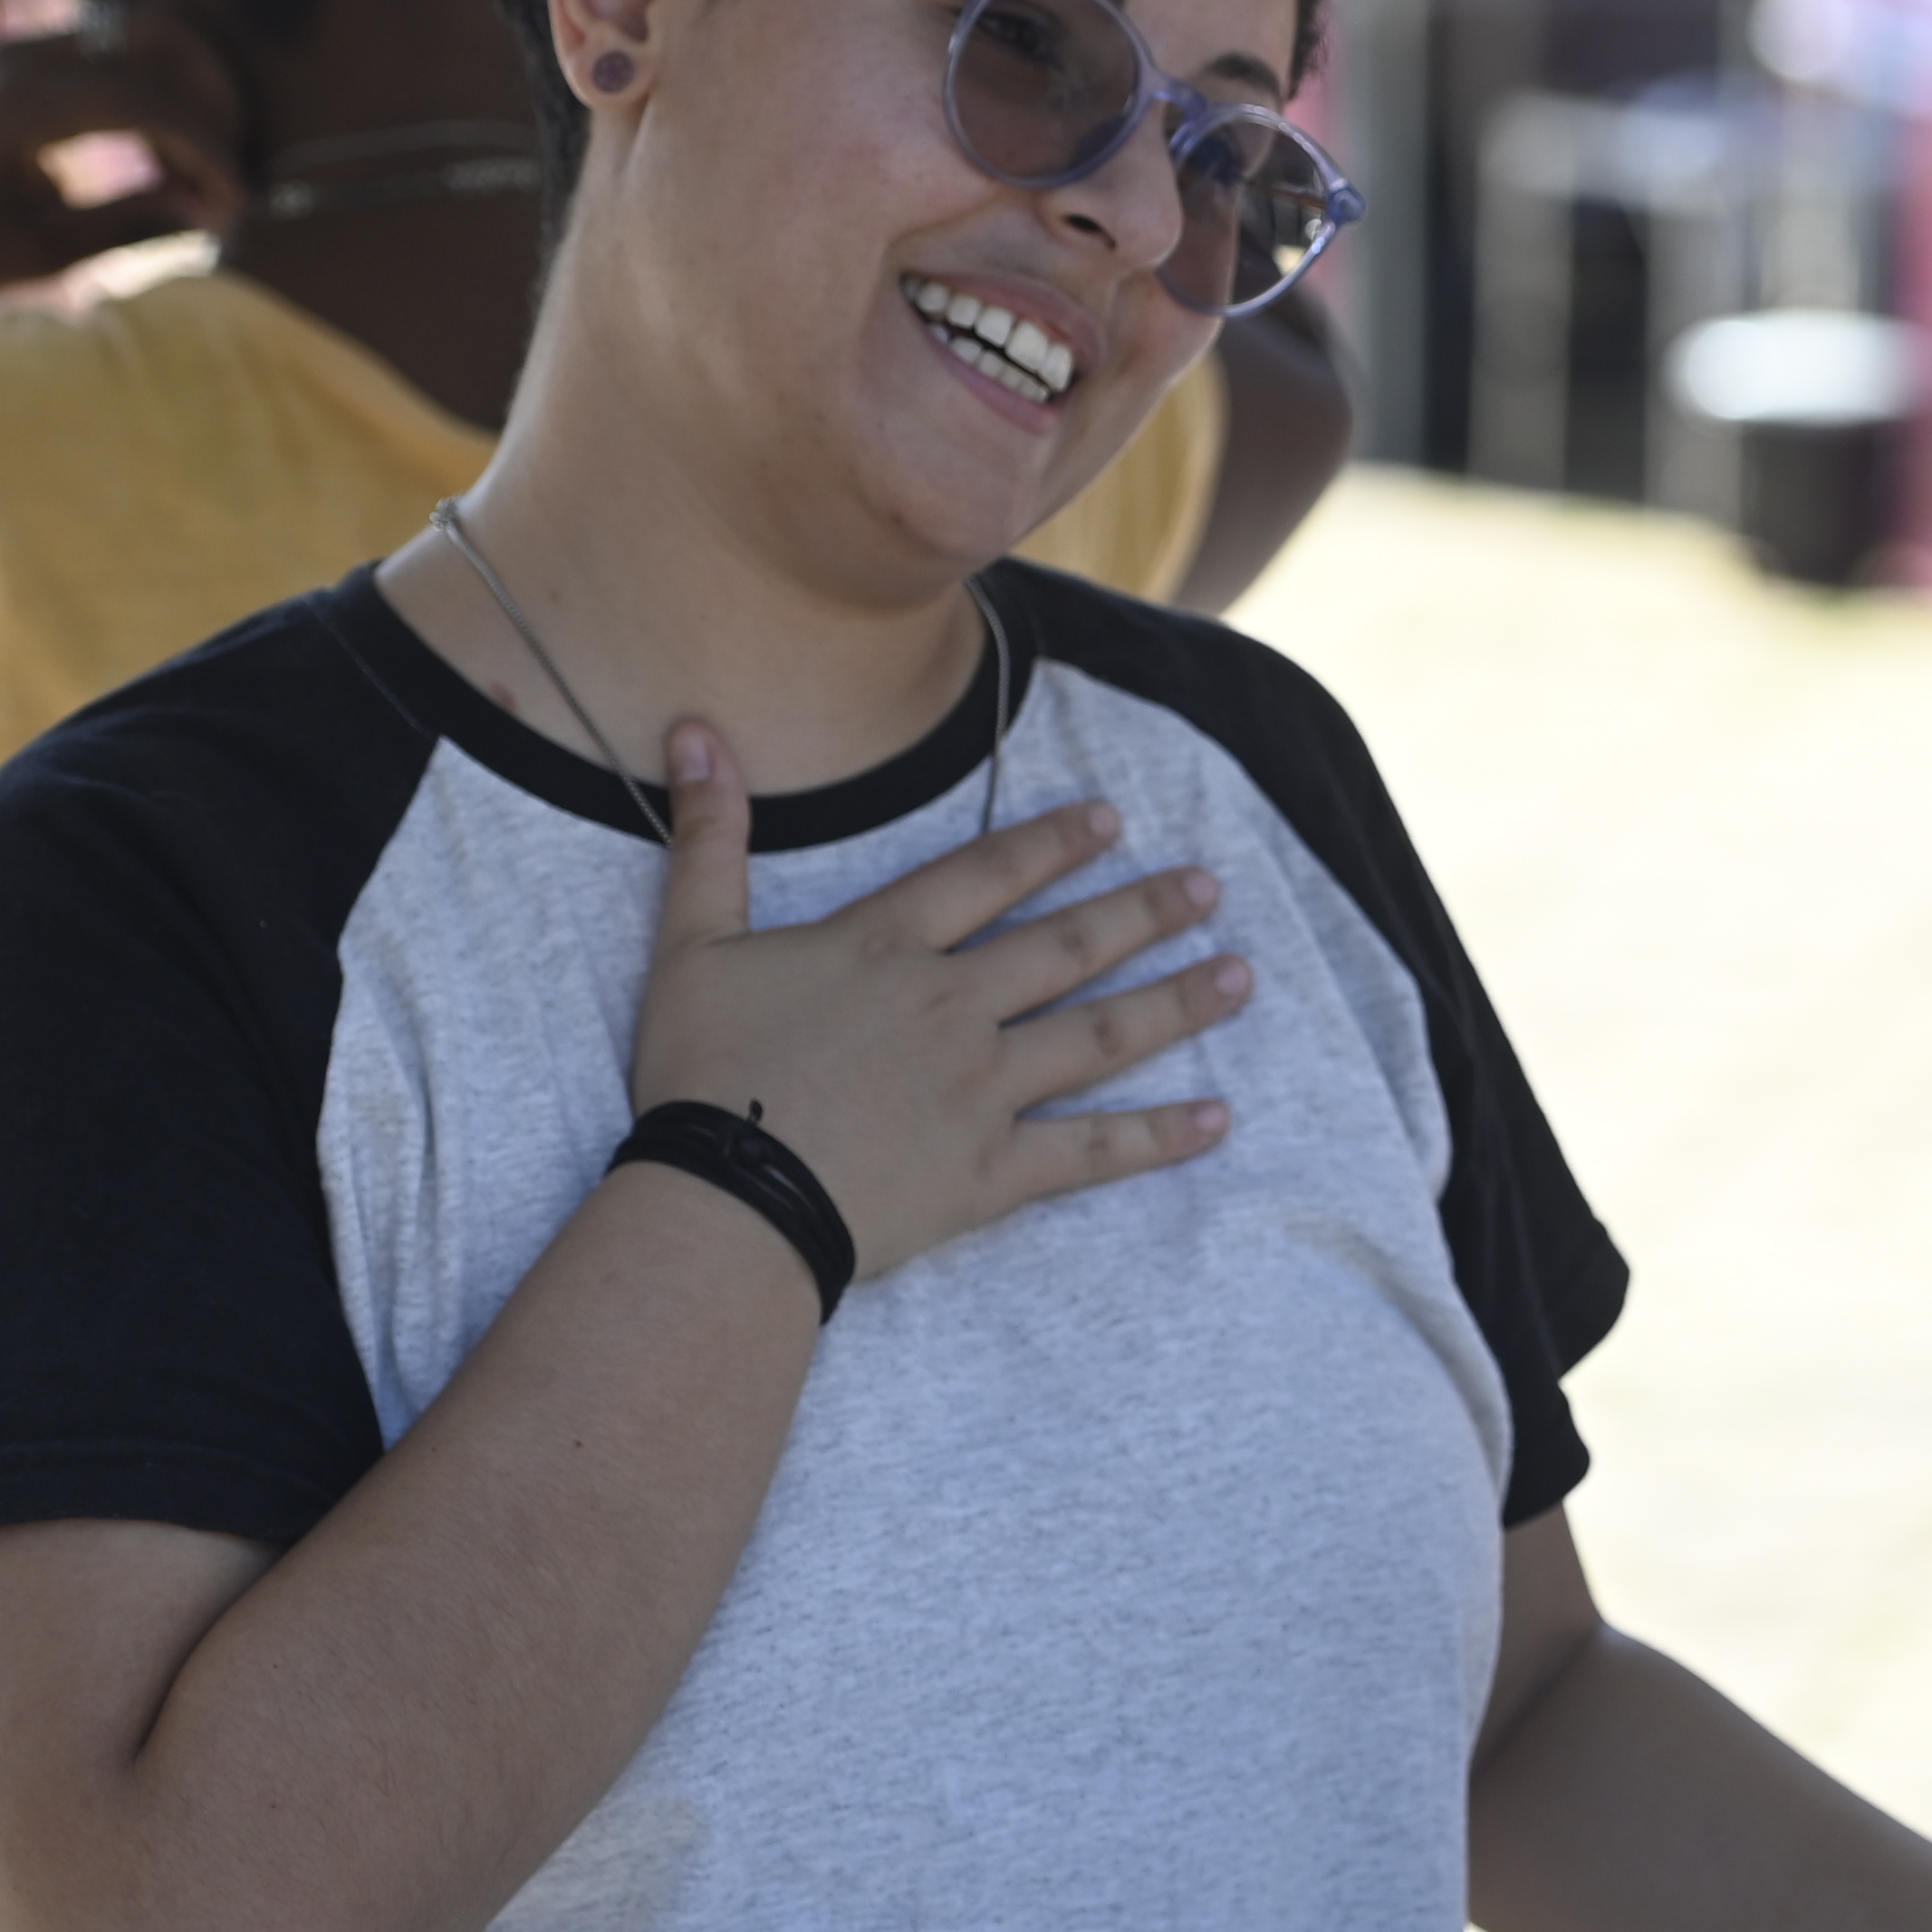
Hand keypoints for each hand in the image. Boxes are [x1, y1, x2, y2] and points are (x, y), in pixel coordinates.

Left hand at [0, 3, 251, 319]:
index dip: (208, 151)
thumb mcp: (44, 253)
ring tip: (197, 167)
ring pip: (129, 36)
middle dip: (206, 93)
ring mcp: (9, 50)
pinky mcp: (11, 62)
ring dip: (177, 91)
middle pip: (148, 33)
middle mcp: (13, 58)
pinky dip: (142, 94)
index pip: (145, 101)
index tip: (240, 203)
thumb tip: (215, 211)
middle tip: (232, 158)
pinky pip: (100, 55)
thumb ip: (135, 222)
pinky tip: (158, 157)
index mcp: (15, 107)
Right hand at [627, 724, 1245, 1286]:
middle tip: (1209, 888)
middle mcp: (951, 1006)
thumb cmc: (701, 1074)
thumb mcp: (690, 944)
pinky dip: (1157, 1136)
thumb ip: (708, 838)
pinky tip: (1217, 1120)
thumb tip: (694, 731)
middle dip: (1143, 912)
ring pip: (1098, 1035)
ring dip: (1176, 1003)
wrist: (724, 1200)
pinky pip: (1091, 1149)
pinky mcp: (994, 1171)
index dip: (1052, 844)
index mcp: (886, 948)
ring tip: (1240, 977)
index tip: (1112, 821)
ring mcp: (982, 1089)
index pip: (987, 876)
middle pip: (1065, 948)